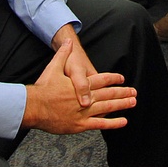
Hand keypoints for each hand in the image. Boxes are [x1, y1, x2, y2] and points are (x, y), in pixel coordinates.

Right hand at [21, 38, 135, 133]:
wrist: (33, 106)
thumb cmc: (43, 88)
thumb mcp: (53, 67)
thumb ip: (63, 54)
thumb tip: (68, 42)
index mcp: (81, 83)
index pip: (102, 79)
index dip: (113, 79)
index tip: (122, 79)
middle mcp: (85, 97)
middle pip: (108, 94)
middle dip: (122, 93)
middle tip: (134, 92)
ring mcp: (84, 112)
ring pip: (107, 108)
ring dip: (121, 105)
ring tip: (132, 103)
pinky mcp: (79, 124)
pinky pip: (99, 124)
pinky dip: (112, 123)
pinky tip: (123, 122)